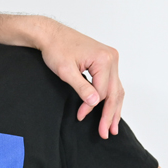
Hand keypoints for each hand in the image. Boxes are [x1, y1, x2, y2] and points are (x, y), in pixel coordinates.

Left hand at [37, 20, 123, 138]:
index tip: (80, 116)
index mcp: (104, 59)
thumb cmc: (56, 49)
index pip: (102, 91)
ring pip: (116, 88)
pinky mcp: (106, 60)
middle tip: (107, 133)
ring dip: (114, 108)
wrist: (51, 34)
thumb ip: (81, 87)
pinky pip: (112, 82)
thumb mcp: (66, 71)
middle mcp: (111, 58)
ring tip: (112, 126)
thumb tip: (95, 102)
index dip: (91, 107)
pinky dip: (110, 96)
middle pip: (114, 92)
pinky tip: (110, 108)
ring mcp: (111, 58)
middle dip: (110, 114)